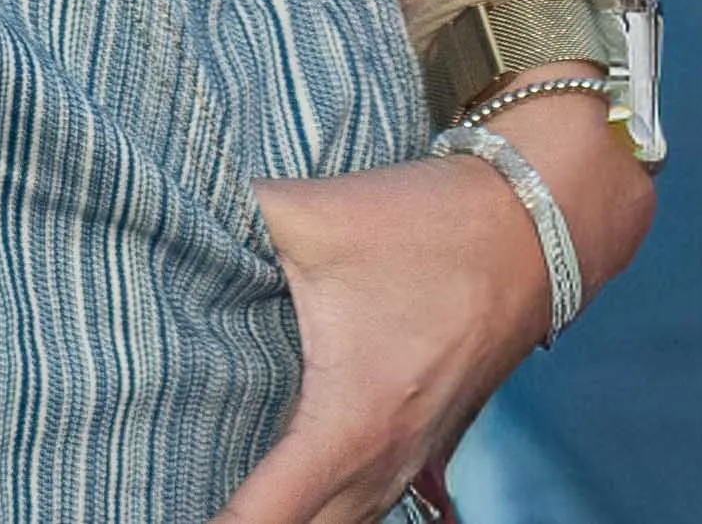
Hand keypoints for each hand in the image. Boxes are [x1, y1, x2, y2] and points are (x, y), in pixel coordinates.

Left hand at [203, 100, 649, 523]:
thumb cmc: (429, 226)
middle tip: (181, 494)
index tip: (165, 510)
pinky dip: (342, 508)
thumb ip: (238, 216)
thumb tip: (168, 209)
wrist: (536, 221)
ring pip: (348, 523)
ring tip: (244, 494)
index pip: (265, 517)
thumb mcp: (315, 214)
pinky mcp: (435, 442)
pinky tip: (322, 496)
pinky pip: (382, 504)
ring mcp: (416, 460)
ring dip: (299, 518)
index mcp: (349, 425)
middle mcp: (385, 464)